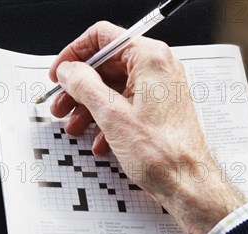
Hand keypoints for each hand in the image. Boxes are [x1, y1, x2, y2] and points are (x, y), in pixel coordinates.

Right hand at [49, 21, 244, 233]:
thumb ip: (84, 85)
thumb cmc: (163, 153)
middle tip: (61, 103)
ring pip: (114, 87)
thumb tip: (69, 71)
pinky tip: (98, 139)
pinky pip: (127, 105)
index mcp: (151, 58)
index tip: (60, 72)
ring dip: (90, 106)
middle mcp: (160, 69)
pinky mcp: (160, 110)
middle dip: (79, 87)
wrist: (187, 184)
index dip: (75, 53)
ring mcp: (161, 90)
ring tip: (75, 124)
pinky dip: (108, 119)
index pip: (104, 36)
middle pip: (107, 64)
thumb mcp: (112, 115)